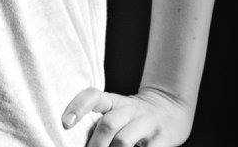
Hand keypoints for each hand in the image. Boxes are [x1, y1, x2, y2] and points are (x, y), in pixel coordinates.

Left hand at [61, 85, 194, 146]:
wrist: (171, 107)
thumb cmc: (134, 117)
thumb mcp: (117, 111)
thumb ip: (99, 123)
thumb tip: (75, 142)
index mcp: (115, 101)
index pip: (93, 96)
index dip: (78, 106)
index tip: (65, 123)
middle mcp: (130, 109)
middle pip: (107, 124)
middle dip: (95, 145)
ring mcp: (147, 122)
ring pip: (123, 140)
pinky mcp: (163, 137)